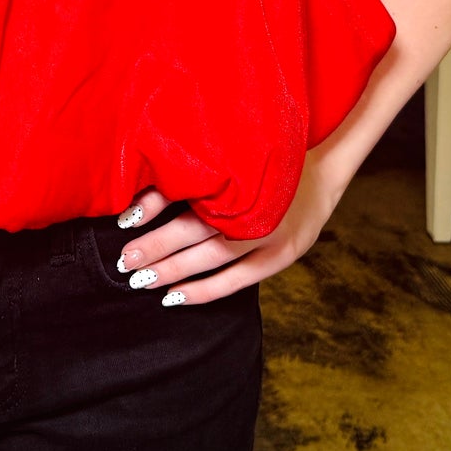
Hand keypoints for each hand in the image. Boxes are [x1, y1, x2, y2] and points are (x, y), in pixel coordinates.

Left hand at [112, 155, 350, 305]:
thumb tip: (149, 181)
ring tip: (141, 280)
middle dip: (156, 246)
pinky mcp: (282, 256)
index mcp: (242, 174)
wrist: (325, 171)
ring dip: (174, 271)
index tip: (125, 219)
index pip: (189, 191)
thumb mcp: (236, 153)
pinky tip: (175, 297)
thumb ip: (201, 167)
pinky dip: (204, 290)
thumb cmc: (268, 158)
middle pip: (195, 228)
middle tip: (124, 260)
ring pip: (212, 258)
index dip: (155, 204)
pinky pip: (237, 281)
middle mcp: (256, 205)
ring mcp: (271, 234)